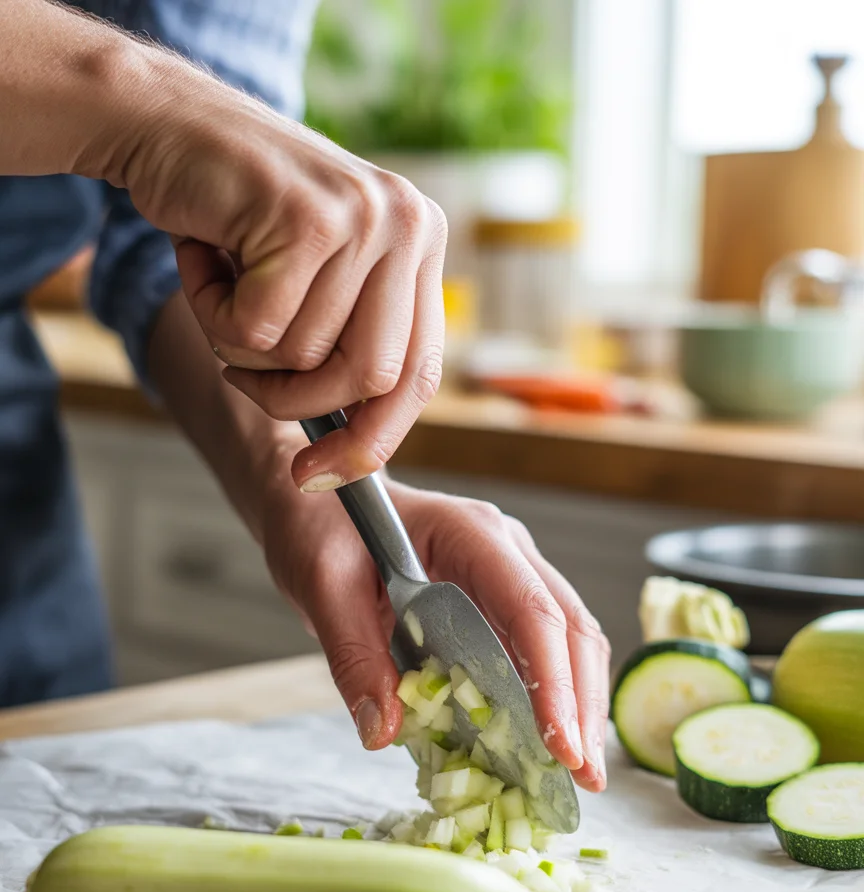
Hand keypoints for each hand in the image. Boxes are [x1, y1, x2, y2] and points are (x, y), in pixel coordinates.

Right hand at [3, 1, 442, 488]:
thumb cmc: (235, 218)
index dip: (372, 439)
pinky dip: (214, 316)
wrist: (165, 124)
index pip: (419, 375)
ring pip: (307, 358)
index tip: (322, 474)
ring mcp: (365, 218)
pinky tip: (205, 261)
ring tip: (223, 287)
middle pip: (372, 380)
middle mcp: (408, 227)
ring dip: (243, 348)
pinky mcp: (308, 218)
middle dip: (299, 402)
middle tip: (243, 378)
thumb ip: (346, 347)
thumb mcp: (311, 284)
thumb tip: (354, 459)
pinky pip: (258, 330)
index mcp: (420, 246)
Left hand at [262, 471, 609, 791]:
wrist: (316, 501)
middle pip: (570, 628)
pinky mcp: (498, 603)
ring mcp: (510, 573)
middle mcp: (506, 550)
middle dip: (583, 706)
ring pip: (570, 640)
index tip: (560, 747)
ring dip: (579, 707)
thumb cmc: (320, 527)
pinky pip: (539, 651)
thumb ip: (352, 657)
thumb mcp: (322, 586)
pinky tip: (545, 746)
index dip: (553, 681)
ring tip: (580, 774)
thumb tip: (383, 733)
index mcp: (470, 534)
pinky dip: (550, 700)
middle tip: (585, 778)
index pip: (531, 610)